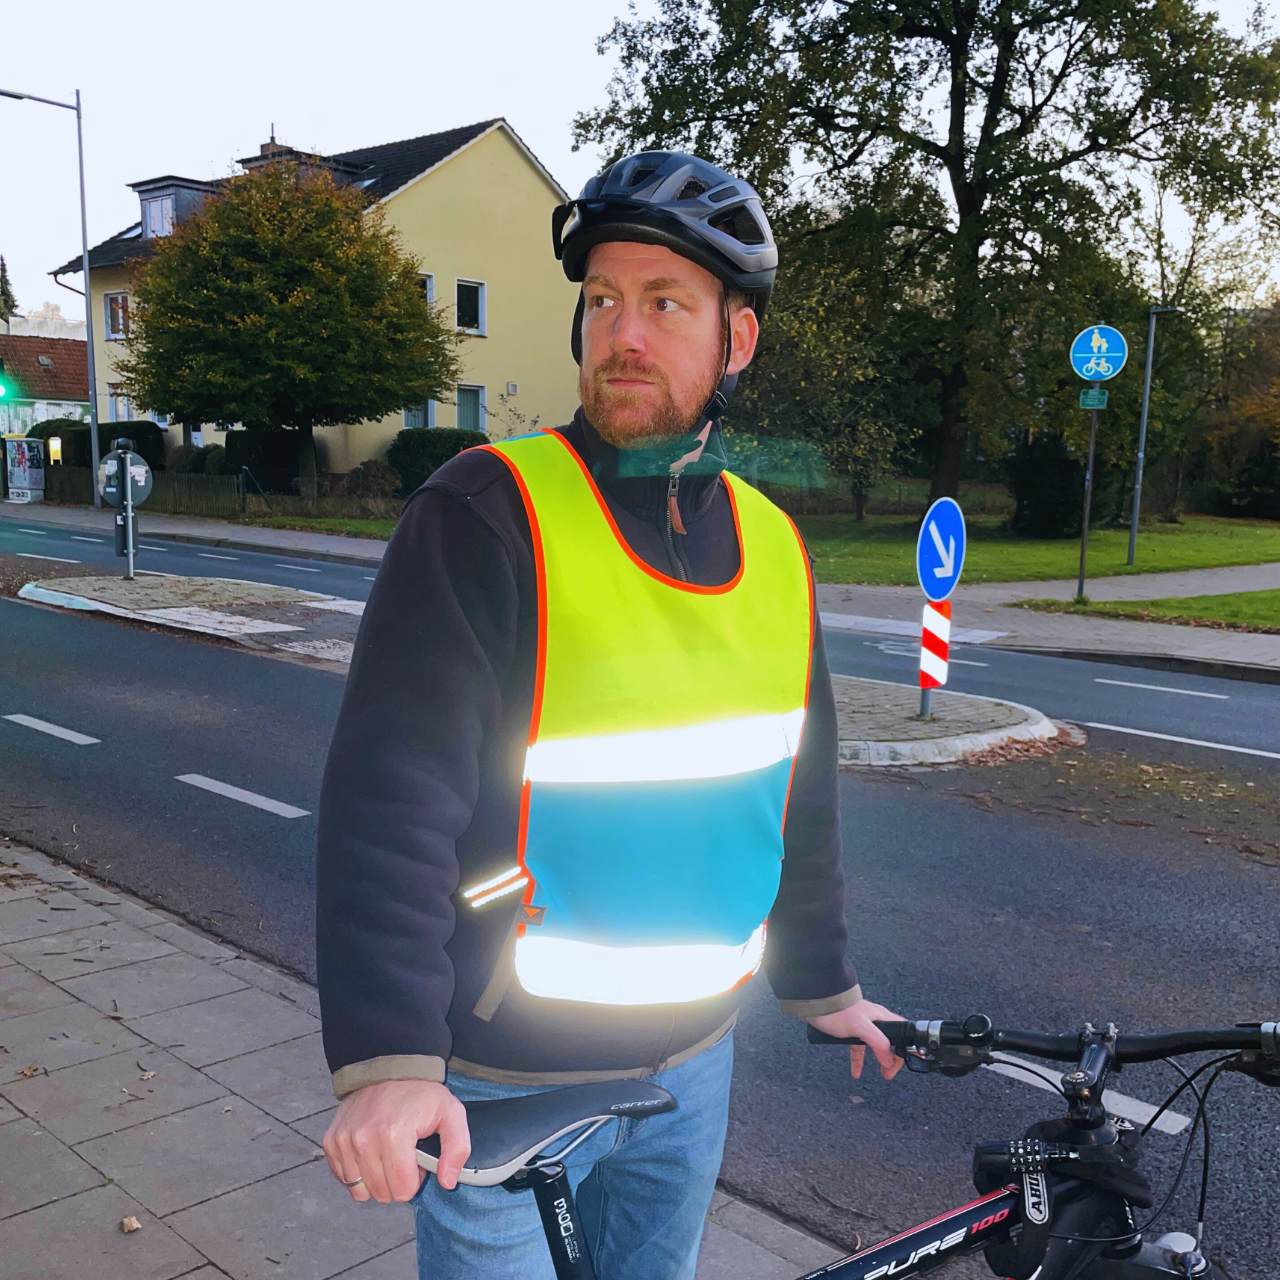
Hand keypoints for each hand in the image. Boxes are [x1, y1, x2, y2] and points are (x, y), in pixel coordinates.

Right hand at [323, 1080, 470, 1203]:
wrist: (392, 1067)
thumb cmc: (422, 1093)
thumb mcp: (452, 1114)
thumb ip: (457, 1149)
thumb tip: (447, 1182)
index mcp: (394, 1134)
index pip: (402, 1191)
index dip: (415, 1179)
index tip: (417, 1158)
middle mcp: (363, 1139)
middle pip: (381, 1193)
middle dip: (396, 1180)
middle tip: (403, 1154)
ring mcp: (344, 1140)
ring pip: (360, 1190)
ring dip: (376, 1178)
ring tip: (387, 1152)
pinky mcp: (332, 1141)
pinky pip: (344, 1178)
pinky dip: (358, 1172)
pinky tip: (371, 1152)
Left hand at [806, 999, 905, 1081]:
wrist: (816, 1002)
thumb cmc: (838, 1009)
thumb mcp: (861, 1026)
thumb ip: (878, 1042)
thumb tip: (889, 1059)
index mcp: (882, 1017)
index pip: (901, 1035)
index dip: (902, 1052)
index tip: (897, 1066)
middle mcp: (875, 1020)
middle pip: (891, 1042)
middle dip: (893, 1059)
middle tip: (890, 1073)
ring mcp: (863, 1025)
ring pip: (876, 1046)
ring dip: (880, 1060)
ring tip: (882, 1072)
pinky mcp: (850, 1030)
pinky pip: (859, 1048)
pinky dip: (859, 1061)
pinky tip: (856, 1071)